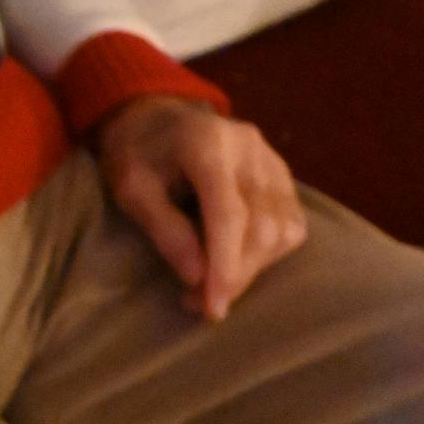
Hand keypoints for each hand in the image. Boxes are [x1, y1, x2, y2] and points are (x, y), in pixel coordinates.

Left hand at [94, 95, 306, 321]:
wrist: (156, 115)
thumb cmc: (137, 152)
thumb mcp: (131, 188)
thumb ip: (165, 229)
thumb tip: (197, 278)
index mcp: (207, 144)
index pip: (229, 215)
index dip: (225, 267)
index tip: (213, 308)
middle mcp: (249, 149)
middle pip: (262, 227)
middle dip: (235, 276)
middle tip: (199, 304)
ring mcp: (271, 158)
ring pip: (283, 229)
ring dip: (253, 269)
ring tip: (214, 287)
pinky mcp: (282, 172)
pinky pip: (292, 222)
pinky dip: (270, 252)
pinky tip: (239, 262)